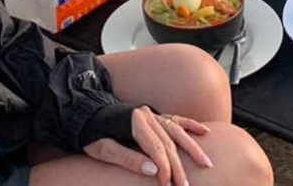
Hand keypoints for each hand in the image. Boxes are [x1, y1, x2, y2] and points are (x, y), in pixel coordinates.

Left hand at [82, 106, 211, 185]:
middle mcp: (146, 115)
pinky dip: (190, 125)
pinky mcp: (153, 116)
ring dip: (192, 148)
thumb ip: (127, 159)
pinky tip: (204, 132)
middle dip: (178, 166)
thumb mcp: (103, 150)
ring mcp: (151, 114)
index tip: (167, 185)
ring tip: (206, 163)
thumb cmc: (92, 134)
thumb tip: (153, 170)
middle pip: (168, 143)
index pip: (155, 148)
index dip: (163, 168)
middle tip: (185, 185)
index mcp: (134, 121)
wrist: (86, 115)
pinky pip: (176, 120)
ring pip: (177, 132)